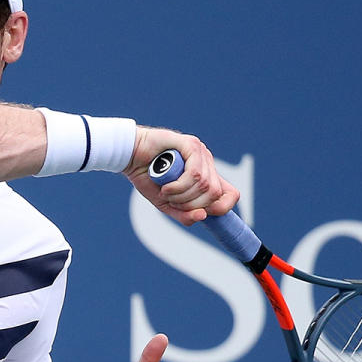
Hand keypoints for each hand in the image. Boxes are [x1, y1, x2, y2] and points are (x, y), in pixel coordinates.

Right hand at [123, 127, 238, 225]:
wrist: (129, 156)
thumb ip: (184, 214)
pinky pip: (194, 173)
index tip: (201, 213)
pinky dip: (179, 186)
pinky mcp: (190, 144)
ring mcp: (200, 152)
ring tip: (165, 192)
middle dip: (192, 204)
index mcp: (206, 176)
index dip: (222, 208)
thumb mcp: (166, 204)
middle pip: (215, 193)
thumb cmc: (147, 177)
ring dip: (182, 195)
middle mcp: (207, 163)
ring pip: (204, 184)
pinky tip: (166, 187)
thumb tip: (203, 216)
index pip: (231, 194)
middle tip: (173, 201)